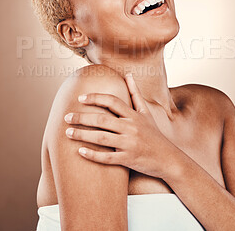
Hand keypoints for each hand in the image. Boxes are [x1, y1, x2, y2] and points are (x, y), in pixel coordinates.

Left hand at [64, 73, 179, 178]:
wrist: (168, 159)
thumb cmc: (154, 134)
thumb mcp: (147, 113)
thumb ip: (135, 94)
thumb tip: (128, 74)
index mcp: (134, 115)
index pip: (112, 101)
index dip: (95, 98)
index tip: (80, 98)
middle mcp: (131, 128)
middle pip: (102, 119)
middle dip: (82, 117)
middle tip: (66, 117)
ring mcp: (130, 144)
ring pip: (102, 138)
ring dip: (82, 135)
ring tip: (67, 132)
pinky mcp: (128, 159)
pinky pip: (108, 158)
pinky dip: (93, 155)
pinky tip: (80, 152)